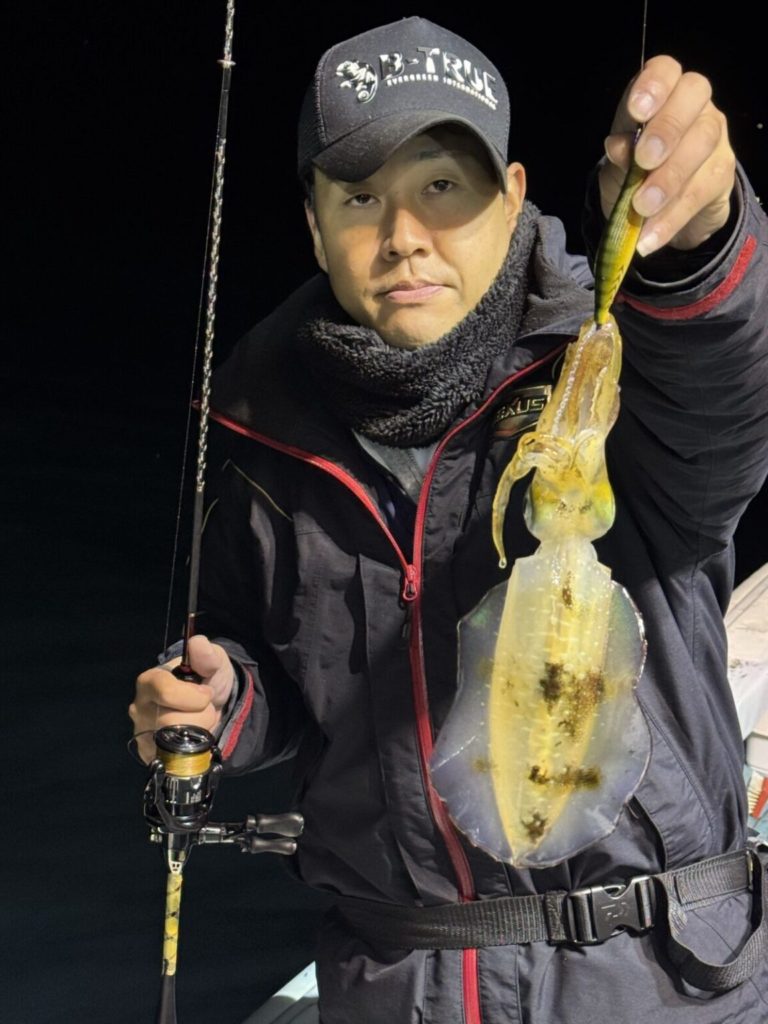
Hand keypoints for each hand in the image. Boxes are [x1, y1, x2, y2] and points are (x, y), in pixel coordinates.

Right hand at [129, 635, 234, 763]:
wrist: (210, 708)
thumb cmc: (206, 680)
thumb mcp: (214, 663)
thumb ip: (208, 655)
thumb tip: (198, 643)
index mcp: (150, 681)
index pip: (163, 690)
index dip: (192, 695)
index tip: (207, 694)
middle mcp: (140, 707)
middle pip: (171, 721)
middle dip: (199, 716)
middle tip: (203, 708)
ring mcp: (142, 732)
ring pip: (176, 741)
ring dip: (198, 731)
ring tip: (199, 720)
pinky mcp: (149, 753)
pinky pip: (175, 757)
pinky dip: (192, 747)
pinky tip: (192, 735)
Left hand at [598, 55, 734, 255]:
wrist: (660, 212)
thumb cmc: (634, 175)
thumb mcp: (617, 167)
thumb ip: (617, 156)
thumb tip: (618, 145)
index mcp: (662, 93)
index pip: (666, 70)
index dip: (654, 85)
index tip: (636, 110)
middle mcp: (694, 105)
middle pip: (693, 97)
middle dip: (667, 128)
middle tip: (643, 160)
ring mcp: (713, 135)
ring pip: (701, 143)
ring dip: (669, 178)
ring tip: (642, 207)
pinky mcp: (722, 172)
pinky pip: (701, 191)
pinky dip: (671, 217)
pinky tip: (650, 236)